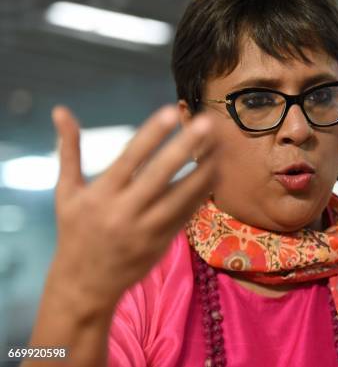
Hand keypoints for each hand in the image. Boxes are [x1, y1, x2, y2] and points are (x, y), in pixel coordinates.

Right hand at [48, 105, 218, 311]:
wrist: (84, 284)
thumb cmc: (75, 231)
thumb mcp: (66, 192)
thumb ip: (70, 150)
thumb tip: (60, 110)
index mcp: (100, 195)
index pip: (129, 158)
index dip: (151, 134)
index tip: (171, 111)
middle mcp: (124, 212)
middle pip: (160, 175)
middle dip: (185, 148)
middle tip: (207, 123)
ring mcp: (147, 230)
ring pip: (182, 197)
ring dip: (204, 171)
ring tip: (220, 147)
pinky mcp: (163, 243)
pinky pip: (187, 214)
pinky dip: (202, 194)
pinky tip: (215, 173)